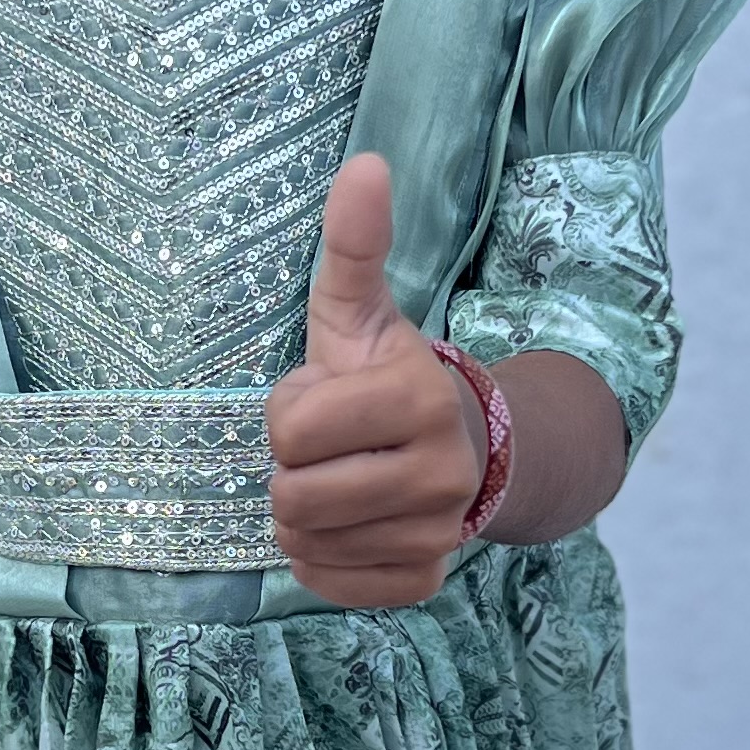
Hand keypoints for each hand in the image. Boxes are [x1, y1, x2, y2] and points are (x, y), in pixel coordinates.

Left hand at [266, 153, 486, 606]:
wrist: (460, 448)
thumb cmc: (385, 374)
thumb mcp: (360, 309)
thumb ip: (354, 243)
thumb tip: (364, 164)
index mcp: (419, 395)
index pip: (290, 430)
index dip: (289, 414)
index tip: (324, 403)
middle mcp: (441, 471)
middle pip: (293, 497)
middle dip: (290, 470)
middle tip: (326, 449)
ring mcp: (437, 533)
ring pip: (305, 544)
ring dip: (300, 516)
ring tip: (336, 481)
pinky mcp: (423, 581)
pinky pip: (332, 585)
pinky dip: (322, 560)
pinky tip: (348, 526)